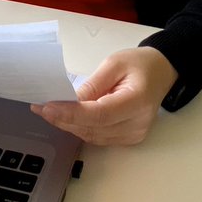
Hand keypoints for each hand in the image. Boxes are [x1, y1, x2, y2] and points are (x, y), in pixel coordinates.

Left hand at [30, 47, 178, 145]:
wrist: (161, 72)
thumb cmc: (139, 64)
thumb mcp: (114, 63)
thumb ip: (93, 84)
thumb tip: (70, 101)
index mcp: (138, 101)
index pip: (100, 114)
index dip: (72, 113)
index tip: (48, 107)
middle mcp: (137, 123)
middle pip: (94, 128)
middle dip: (64, 119)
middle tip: (40, 108)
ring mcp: (134, 134)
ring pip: (92, 136)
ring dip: (68, 125)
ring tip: (48, 112)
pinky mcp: (128, 138)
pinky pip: (98, 137)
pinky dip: (80, 128)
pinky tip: (65, 118)